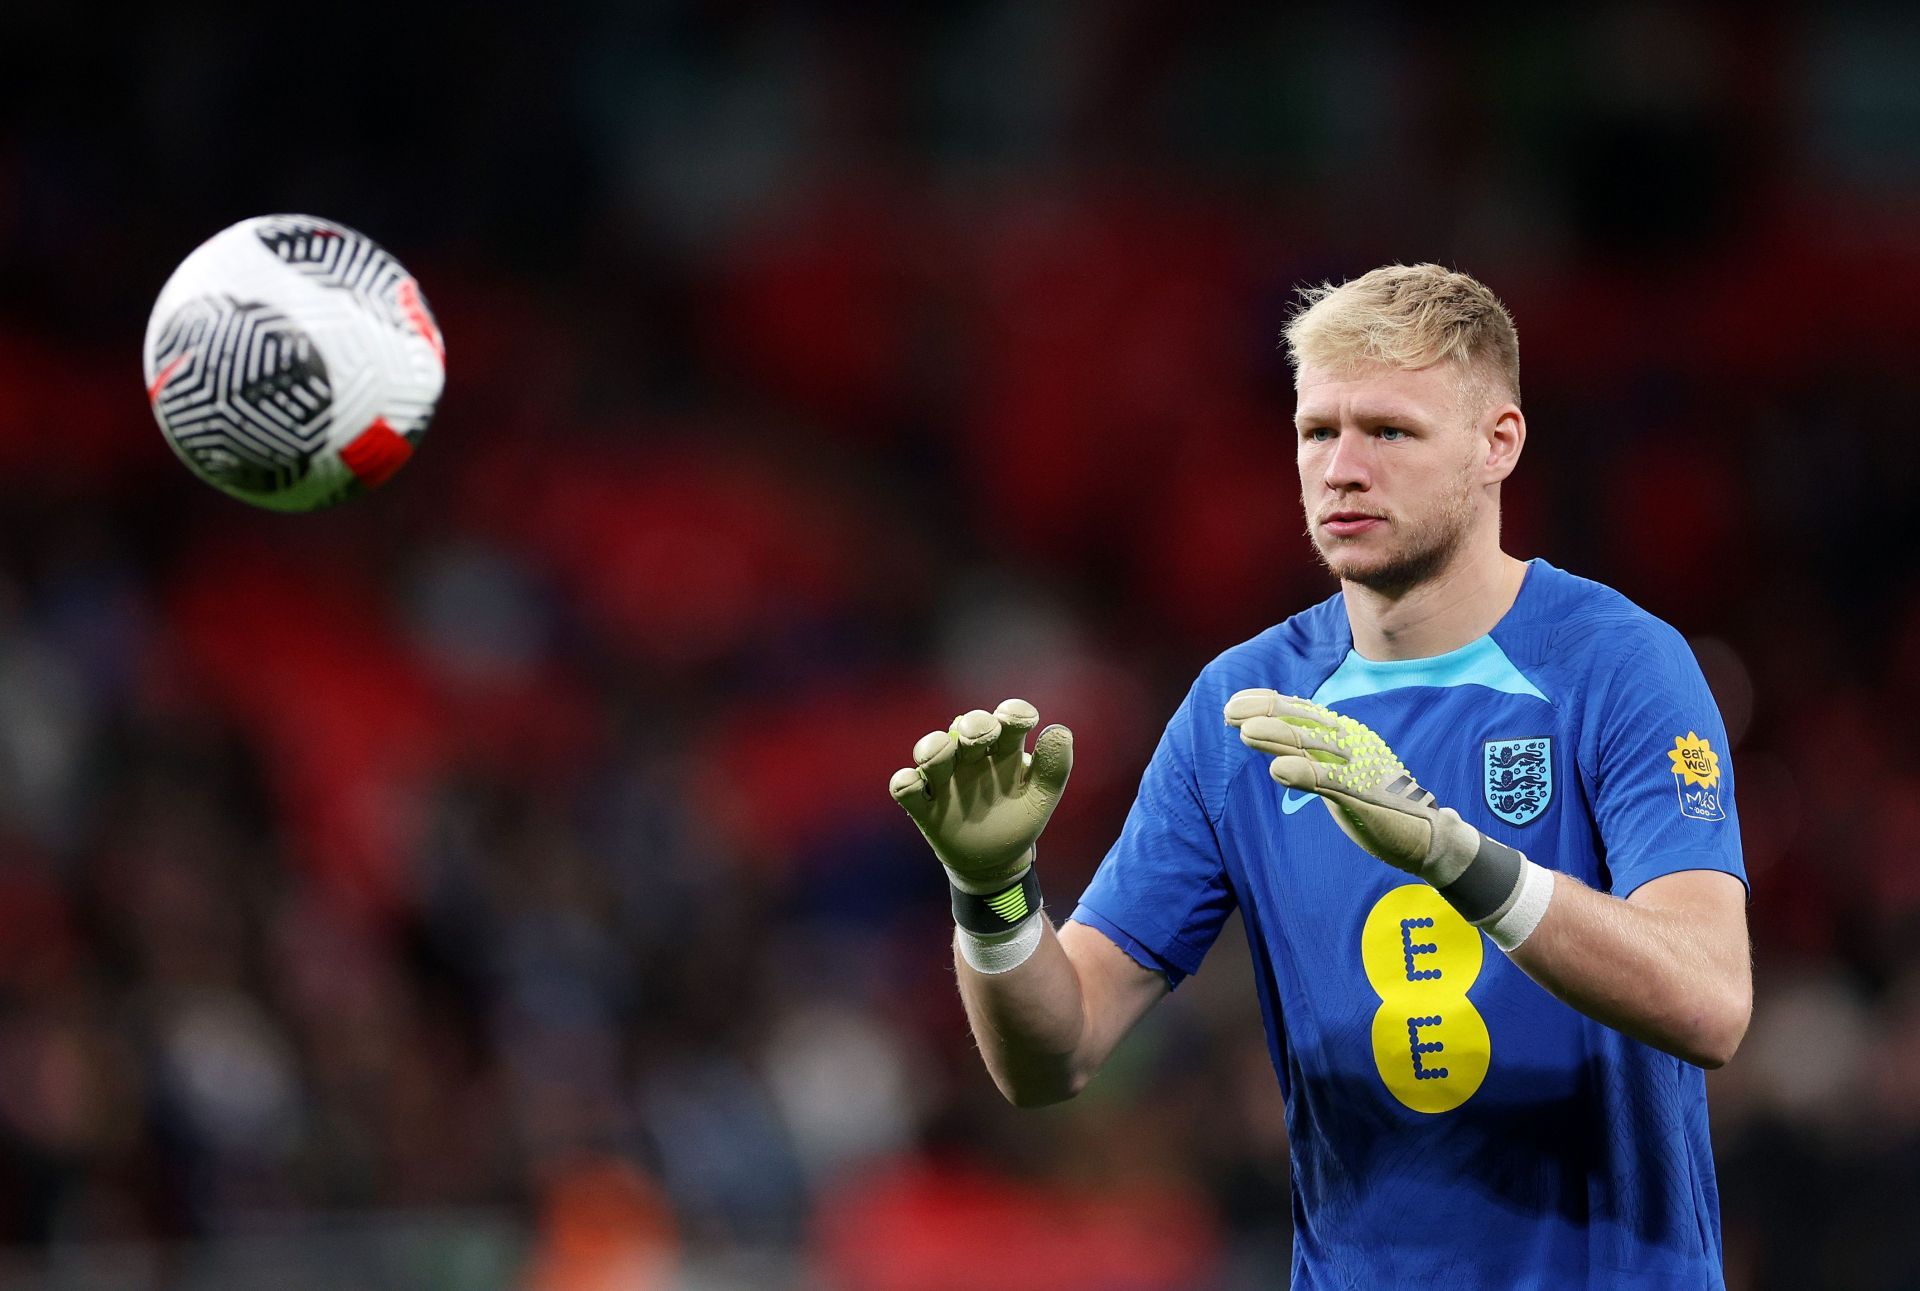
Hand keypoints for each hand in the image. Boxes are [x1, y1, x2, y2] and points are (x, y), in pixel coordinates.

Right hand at [889, 699, 1073, 893]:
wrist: (995, 860)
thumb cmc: (1019, 818)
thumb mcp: (1042, 796)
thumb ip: (1054, 766)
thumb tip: (1059, 729)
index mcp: (1005, 749)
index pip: (1009, 719)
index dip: (1014, 712)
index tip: (1022, 721)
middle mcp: (973, 756)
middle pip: (969, 727)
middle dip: (974, 725)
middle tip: (981, 736)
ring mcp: (946, 779)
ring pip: (932, 750)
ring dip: (933, 747)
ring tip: (938, 754)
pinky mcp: (924, 806)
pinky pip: (905, 788)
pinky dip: (905, 782)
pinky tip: (913, 783)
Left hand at [1224, 689, 1477, 881]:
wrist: (1426, 834)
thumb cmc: (1376, 801)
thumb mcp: (1338, 774)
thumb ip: (1309, 758)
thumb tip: (1272, 746)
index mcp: (1345, 736)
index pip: (1302, 712)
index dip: (1267, 704)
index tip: (1233, 703)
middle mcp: (1352, 744)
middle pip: (1302, 722)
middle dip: (1264, 714)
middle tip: (1228, 711)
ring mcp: (1359, 767)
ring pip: (1312, 746)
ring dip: (1276, 737)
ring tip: (1244, 732)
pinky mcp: (1364, 795)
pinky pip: (1330, 781)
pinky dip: (1302, 773)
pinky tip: (1277, 770)